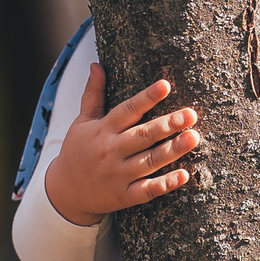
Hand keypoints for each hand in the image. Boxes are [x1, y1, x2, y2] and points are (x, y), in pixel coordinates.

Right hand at [43, 65, 199, 225]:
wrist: (65, 191)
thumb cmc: (78, 151)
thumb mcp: (82, 122)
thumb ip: (93, 94)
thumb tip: (96, 65)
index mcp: (103, 130)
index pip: (127, 110)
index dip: (146, 98)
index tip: (165, 85)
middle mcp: (111, 150)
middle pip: (142, 135)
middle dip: (167, 124)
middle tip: (191, 114)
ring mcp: (118, 174)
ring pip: (149, 161)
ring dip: (172, 150)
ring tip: (194, 137)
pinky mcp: (124, 195)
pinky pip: (147, 190)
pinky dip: (165, 184)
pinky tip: (184, 175)